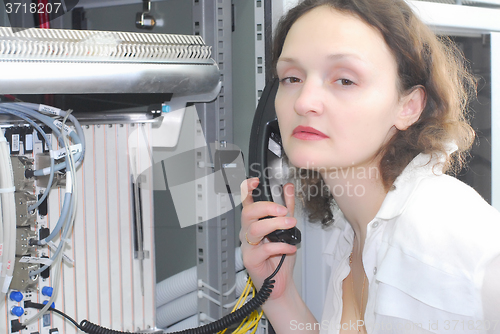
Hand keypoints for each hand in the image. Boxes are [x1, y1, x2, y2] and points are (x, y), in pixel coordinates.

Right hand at [239, 177, 297, 300]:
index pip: (246, 202)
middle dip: (267, 207)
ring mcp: (247, 245)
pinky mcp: (251, 259)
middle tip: (284, 211)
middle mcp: (248, 232)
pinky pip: (264, 248)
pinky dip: (281, 245)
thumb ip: (287, 207)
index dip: (247, 189)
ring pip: (255, 228)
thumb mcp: (287, 228)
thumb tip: (288, 188)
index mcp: (254, 222)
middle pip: (248, 212)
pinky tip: (290, 246)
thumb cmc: (280, 257)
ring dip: (275, 224)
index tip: (255, 181)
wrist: (280, 283)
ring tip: (290, 225)